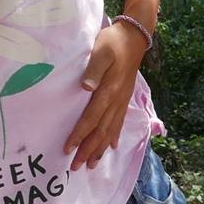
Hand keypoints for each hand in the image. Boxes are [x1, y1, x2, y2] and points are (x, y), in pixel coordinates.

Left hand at [65, 20, 149, 170]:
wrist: (135, 36)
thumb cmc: (113, 41)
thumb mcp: (101, 50)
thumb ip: (93, 69)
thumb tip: (86, 88)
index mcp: (108, 91)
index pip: (91, 118)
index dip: (80, 135)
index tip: (68, 149)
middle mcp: (116, 100)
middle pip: (101, 131)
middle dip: (88, 150)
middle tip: (76, 167)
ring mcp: (122, 100)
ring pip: (110, 130)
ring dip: (100, 149)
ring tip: (92, 165)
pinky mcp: (124, 97)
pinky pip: (119, 122)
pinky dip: (114, 136)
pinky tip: (111, 147)